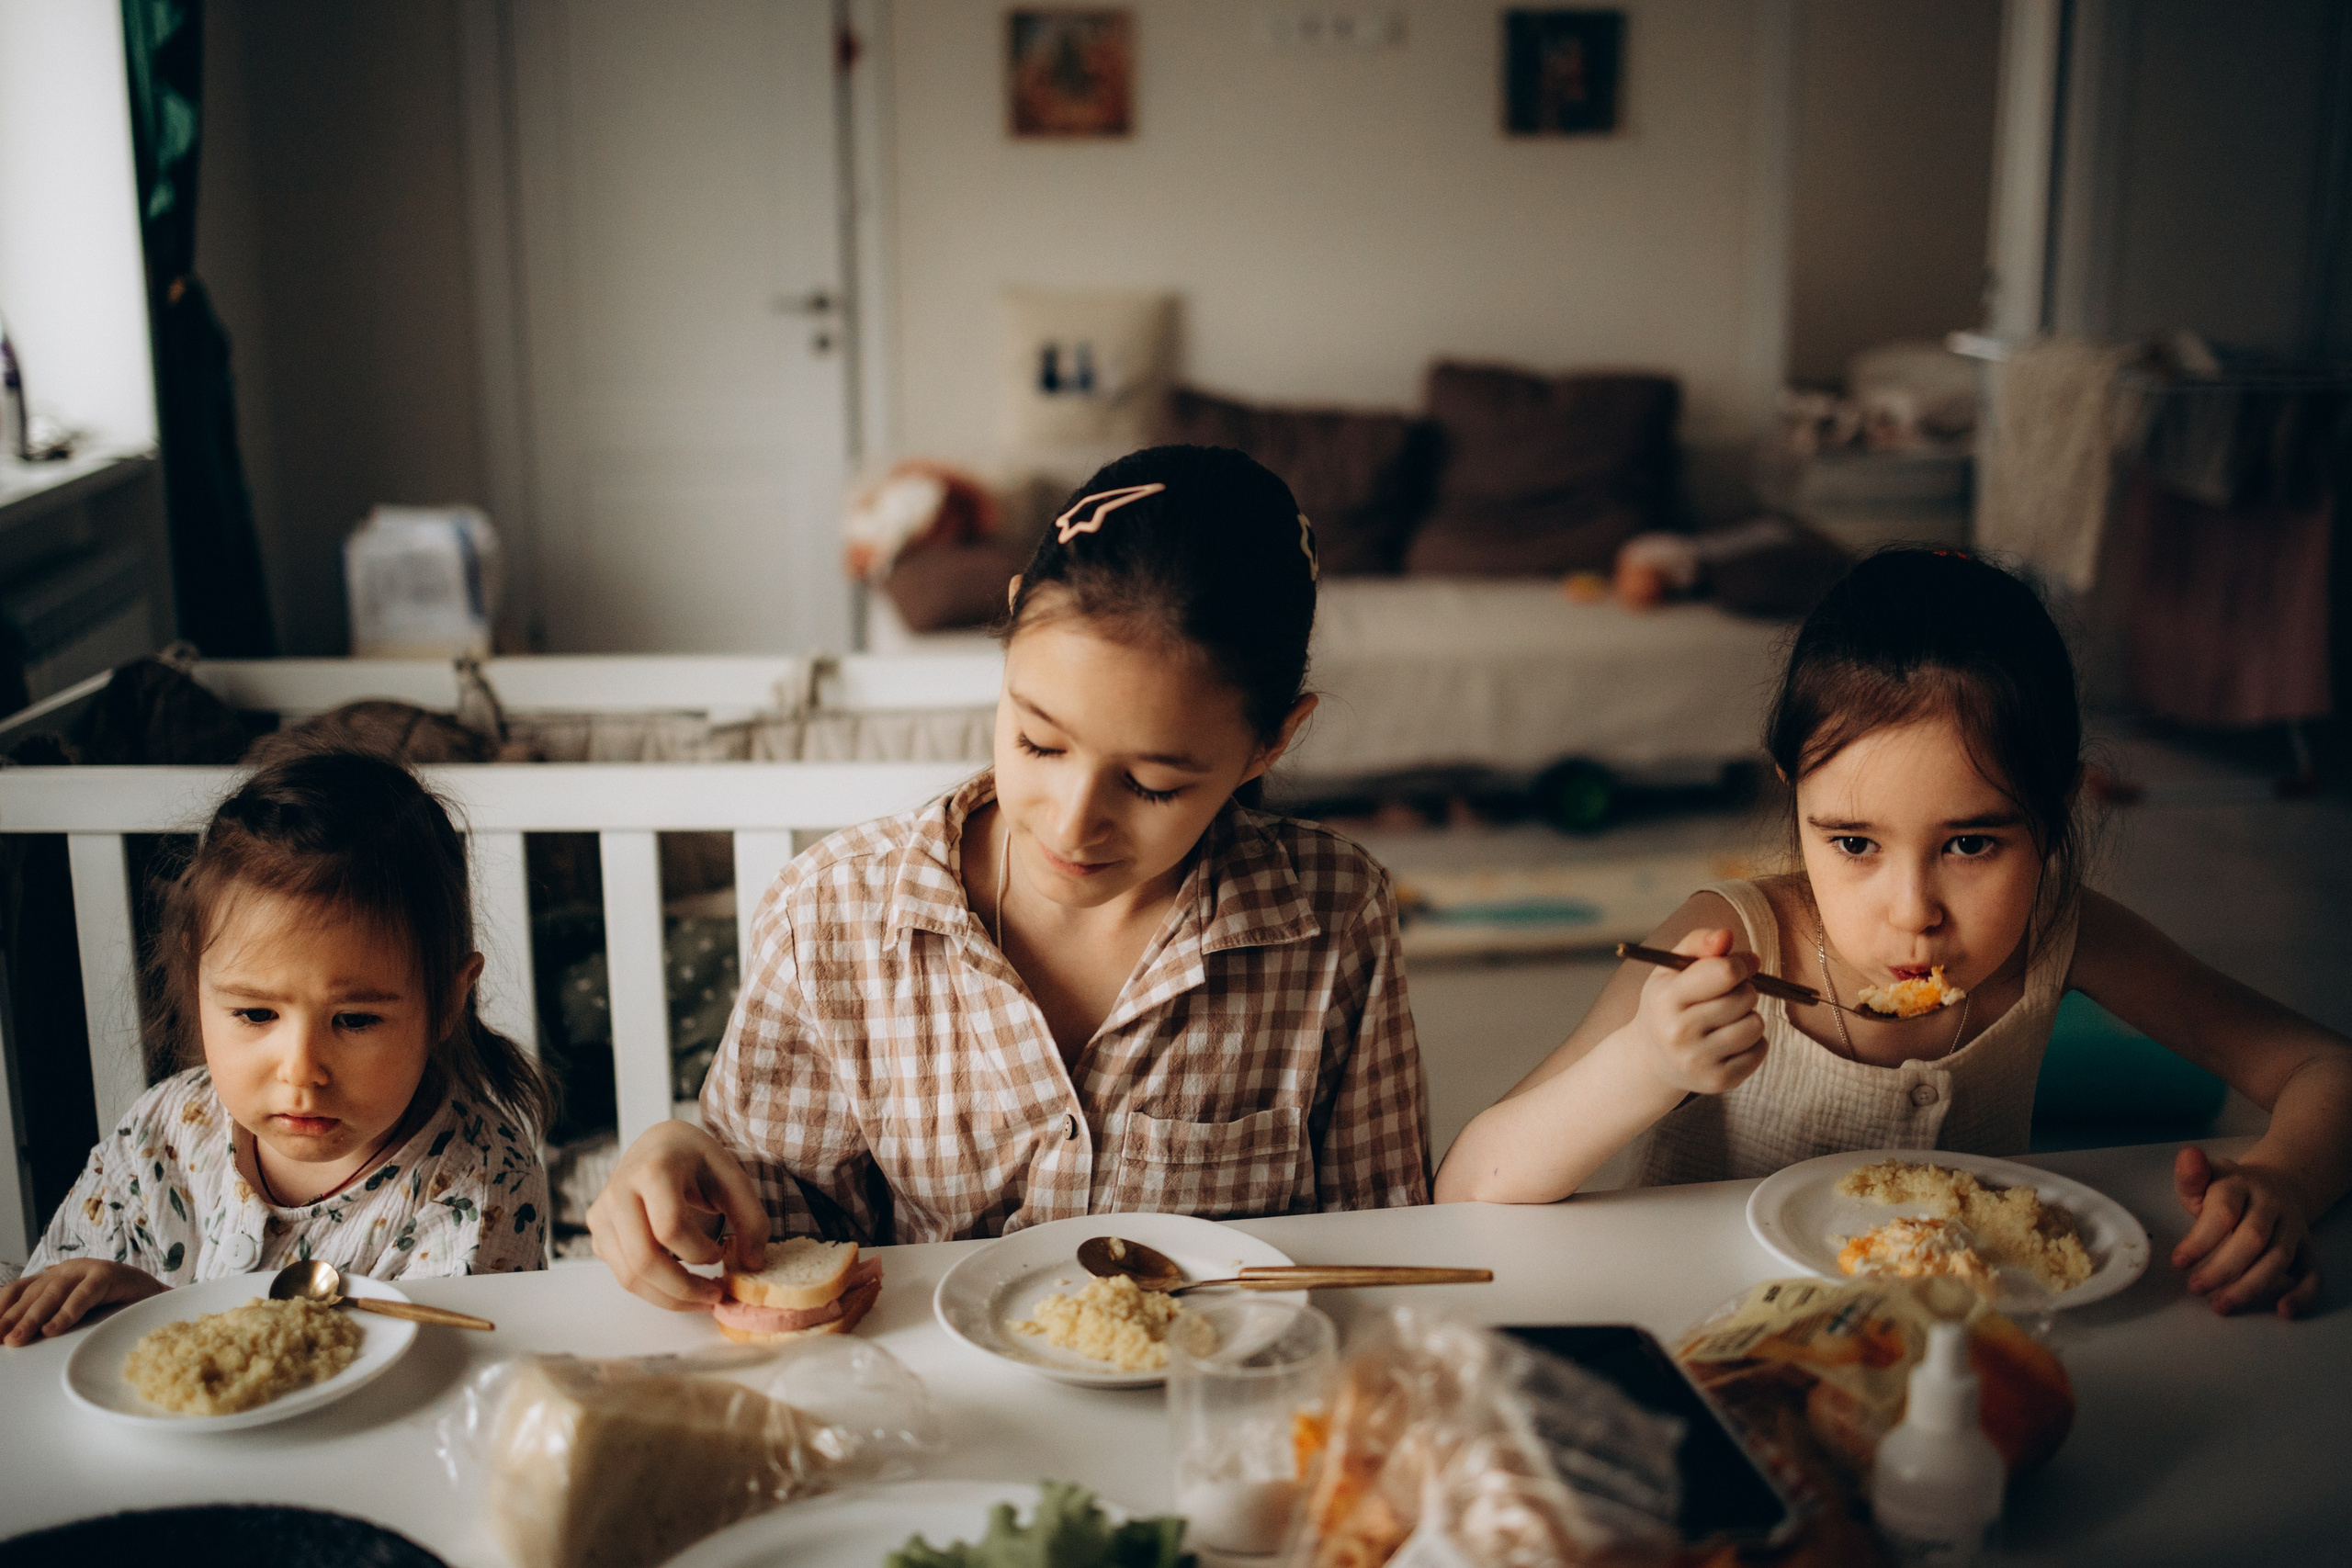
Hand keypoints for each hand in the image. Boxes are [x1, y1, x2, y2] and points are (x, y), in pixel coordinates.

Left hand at [0, 1259, 166, 1345]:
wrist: (155, 1299)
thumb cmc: (110, 1311)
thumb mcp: (71, 1316)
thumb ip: (46, 1321)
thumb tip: (11, 1341)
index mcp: (51, 1279)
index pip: (16, 1291)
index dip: (0, 1309)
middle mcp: (65, 1270)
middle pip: (31, 1294)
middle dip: (11, 1319)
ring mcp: (86, 1269)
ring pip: (53, 1293)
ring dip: (33, 1318)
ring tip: (18, 1339)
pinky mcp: (108, 1273)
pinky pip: (84, 1294)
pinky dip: (68, 1312)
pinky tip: (54, 1329)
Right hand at [587, 1119, 770, 1310]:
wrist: (658, 1145)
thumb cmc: (697, 1162)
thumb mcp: (733, 1178)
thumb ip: (752, 1219)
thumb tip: (752, 1265)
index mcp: (653, 1169)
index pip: (670, 1227)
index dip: (700, 1251)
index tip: (721, 1252)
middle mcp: (618, 1192)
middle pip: (643, 1259)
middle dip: (684, 1289)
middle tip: (715, 1296)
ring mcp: (602, 1215)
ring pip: (629, 1276)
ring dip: (670, 1298)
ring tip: (703, 1297)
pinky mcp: (598, 1235)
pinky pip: (624, 1276)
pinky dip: (655, 1291)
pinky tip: (681, 1285)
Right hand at [1618, 928, 1766, 1096]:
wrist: (1651, 1059)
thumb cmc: (1668, 1003)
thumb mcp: (1672, 969)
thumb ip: (1698, 943)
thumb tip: (1726, 936)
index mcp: (1665, 999)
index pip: (1723, 972)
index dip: (1741, 963)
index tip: (1743, 963)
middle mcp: (1678, 1033)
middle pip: (1744, 998)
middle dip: (1744, 990)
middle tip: (1728, 995)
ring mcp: (1698, 1061)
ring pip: (1755, 1025)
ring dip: (1749, 1016)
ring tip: (1728, 1019)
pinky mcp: (1718, 1081)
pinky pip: (1760, 1051)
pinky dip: (1753, 1042)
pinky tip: (1731, 1040)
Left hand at [2172, 1145, 2320, 1317]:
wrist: (2274, 1185)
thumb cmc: (2225, 1189)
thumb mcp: (2203, 1178)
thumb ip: (2190, 1175)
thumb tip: (2189, 1155)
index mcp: (2241, 1184)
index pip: (2224, 1212)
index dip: (2201, 1240)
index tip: (2178, 1262)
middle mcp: (2271, 1205)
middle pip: (2253, 1239)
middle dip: (2223, 1269)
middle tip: (2195, 1288)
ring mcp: (2292, 1227)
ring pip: (2278, 1259)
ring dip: (2251, 1287)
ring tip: (2221, 1306)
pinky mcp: (2307, 1248)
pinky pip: (2313, 1273)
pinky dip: (2302, 1294)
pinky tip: (2283, 1311)